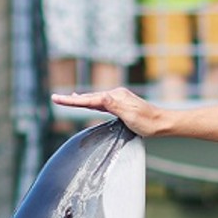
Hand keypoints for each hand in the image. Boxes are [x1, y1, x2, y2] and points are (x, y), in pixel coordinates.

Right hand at [51, 87, 166, 136]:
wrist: (162, 122)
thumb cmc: (147, 122)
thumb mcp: (130, 115)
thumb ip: (114, 105)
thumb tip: (100, 97)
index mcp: (115, 97)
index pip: (89, 99)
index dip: (72, 100)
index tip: (58, 99)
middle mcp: (115, 94)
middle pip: (89, 97)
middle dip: (72, 99)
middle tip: (55, 98)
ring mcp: (118, 98)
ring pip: (94, 98)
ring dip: (80, 99)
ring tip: (67, 98)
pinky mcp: (120, 103)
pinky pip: (100, 101)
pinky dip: (90, 101)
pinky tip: (87, 100)